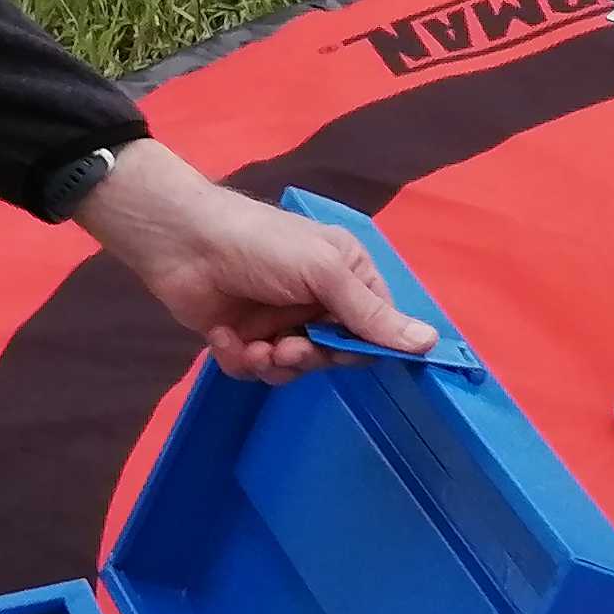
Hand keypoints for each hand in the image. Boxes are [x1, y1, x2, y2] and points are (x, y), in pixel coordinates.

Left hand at [71, 137, 438, 382]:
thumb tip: (431, 342)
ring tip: (257, 345)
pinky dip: (241, 360)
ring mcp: (279, 320)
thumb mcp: (324, 272)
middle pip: (336, 353)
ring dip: (276, 362)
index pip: (376, 324)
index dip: (367, 345)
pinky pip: (256, 371)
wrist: (182, 243)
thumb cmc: (261, 245)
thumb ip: (371, 313)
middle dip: (313, 356)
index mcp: (346, 274)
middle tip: (292, 346)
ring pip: (296, 368)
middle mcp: (317, 299)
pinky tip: (225, 338)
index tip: (348, 352)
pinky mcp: (243, 339)